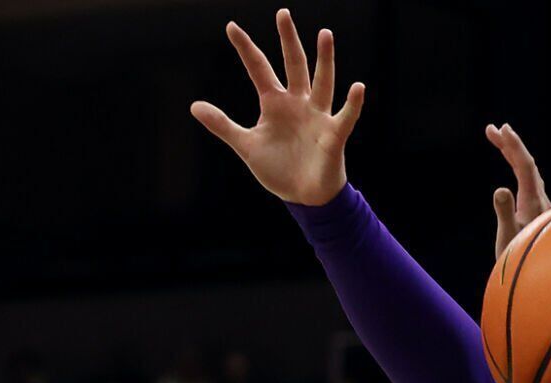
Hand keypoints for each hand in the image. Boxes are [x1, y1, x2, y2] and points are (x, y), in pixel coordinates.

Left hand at [191, 10, 365, 206]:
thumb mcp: (246, 146)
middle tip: (282, 14)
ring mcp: (317, 116)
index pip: (259, 69)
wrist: (303, 196)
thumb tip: (193, 106)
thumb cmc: (279, 169)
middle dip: (288, 41)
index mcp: (275, 103)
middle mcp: (298, 103)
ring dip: (324, 60)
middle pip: (294, 65)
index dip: (246, 49)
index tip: (231, 27)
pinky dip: (352, 104)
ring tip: (324, 34)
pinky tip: (357, 87)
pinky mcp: (333, 135)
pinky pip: (345, 117)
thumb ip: (222, 125)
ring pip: (322, 82)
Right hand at [487, 123, 550, 259]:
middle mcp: (539, 199)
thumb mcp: (508, 236)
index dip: (513, 145)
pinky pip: (528, 180)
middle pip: (527, 164)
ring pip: (529, 171)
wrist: (538, 276)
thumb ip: (505, 213)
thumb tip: (501, 189)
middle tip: (492, 129)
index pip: (524, 165)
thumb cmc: (519, 260)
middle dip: (510, 144)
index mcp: (532, 201)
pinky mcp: (536, 210)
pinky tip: (515, 167)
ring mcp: (539, 204)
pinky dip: (518, 167)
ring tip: (500, 140)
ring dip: (514, 154)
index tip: (500, 129)